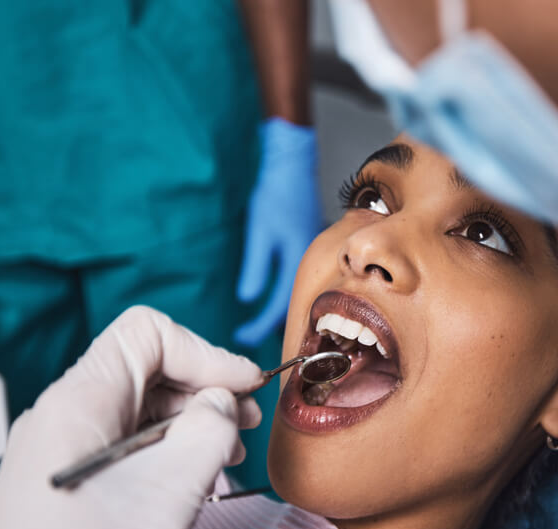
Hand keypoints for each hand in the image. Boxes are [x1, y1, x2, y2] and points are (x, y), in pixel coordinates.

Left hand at [0, 306, 263, 528]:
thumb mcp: (171, 493)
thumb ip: (209, 429)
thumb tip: (222, 403)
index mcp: (75, 403)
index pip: (146, 334)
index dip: (205, 352)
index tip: (244, 389)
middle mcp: (59, 417)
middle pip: (144, 369)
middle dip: (202, 389)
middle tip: (245, 426)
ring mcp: (56, 452)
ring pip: (135, 409)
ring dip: (187, 423)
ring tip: (224, 459)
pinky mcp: (62, 484)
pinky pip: (121, 444)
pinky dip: (163, 452)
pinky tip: (189, 483)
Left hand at [233, 117, 321, 346]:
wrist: (293, 164)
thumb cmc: (275, 192)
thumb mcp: (260, 231)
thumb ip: (256, 267)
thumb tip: (248, 299)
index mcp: (301, 260)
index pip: (281, 306)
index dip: (261, 324)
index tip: (243, 335)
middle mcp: (313, 261)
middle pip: (294, 305)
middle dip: (271, 324)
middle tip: (247, 335)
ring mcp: (314, 252)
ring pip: (298, 292)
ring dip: (280, 309)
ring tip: (259, 322)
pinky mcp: (310, 244)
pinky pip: (301, 278)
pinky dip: (286, 291)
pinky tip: (274, 294)